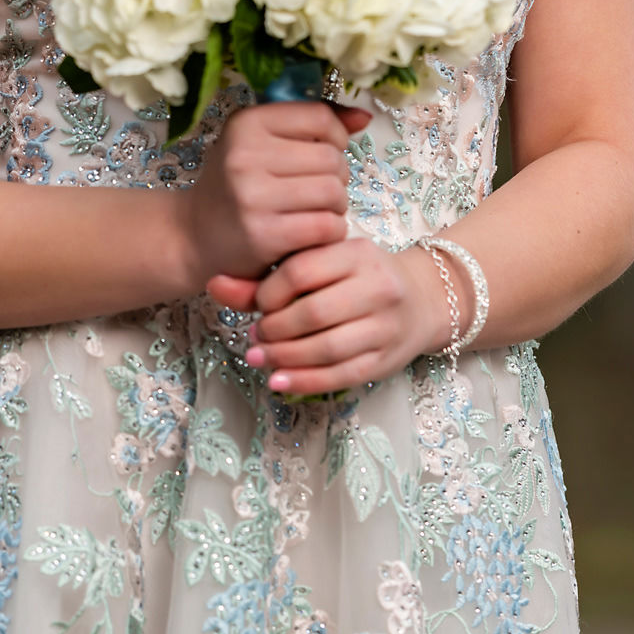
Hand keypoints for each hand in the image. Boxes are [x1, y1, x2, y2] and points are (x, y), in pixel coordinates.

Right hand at [179, 101, 368, 287]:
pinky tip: (313, 233)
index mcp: (246, 123)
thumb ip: (313, 125)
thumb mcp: (261, 143)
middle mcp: (245, 155)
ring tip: (315, 211)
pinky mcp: (263, 235)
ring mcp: (252, 195)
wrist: (194, 235)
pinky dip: (330, 231)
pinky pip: (326, 226)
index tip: (323, 153)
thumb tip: (364, 117)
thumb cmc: (237, 184)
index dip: (336, 136)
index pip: (320, 116)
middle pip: (331, 157)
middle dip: (335, 176)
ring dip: (335, 206)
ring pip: (333, 191)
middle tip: (315, 190)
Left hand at [208, 238, 451, 394]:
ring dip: (285, 357)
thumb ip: (266, 278)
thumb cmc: (354, 278)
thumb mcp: (318, 265)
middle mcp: (378, 286)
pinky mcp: (386, 358)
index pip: (302, 271)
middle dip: (274, 329)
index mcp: (358, 253)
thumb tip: (213, 284)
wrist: (419, 299)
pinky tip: (278, 380)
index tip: (258, 304)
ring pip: (327, 348)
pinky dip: (304, 381)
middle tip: (255, 335)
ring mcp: (386, 325)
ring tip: (259, 357)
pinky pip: (341, 375)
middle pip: (313, 314)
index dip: (270, 292)